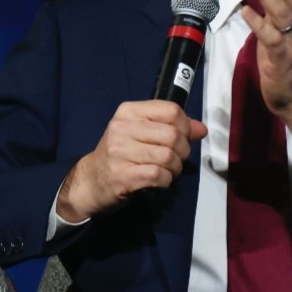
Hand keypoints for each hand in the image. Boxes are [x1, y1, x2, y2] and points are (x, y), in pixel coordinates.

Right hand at [57, 100, 207, 221]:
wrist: (91, 180)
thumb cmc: (120, 154)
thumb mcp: (142, 132)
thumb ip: (172, 127)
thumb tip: (201, 128)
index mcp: (128, 112)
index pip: (171, 110)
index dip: (185, 126)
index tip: (182, 137)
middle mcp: (122, 128)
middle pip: (174, 135)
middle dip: (183, 151)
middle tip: (176, 159)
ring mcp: (120, 152)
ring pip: (169, 157)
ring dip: (175, 168)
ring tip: (166, 170)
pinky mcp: (122, 175)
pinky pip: (159, 175)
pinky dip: (166, 180)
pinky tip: (159, 180)